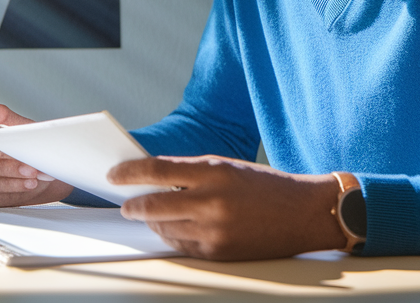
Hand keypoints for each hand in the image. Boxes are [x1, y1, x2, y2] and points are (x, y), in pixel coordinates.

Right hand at [0, 100, 73, 206]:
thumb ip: (3, 116)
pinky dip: (13, 190)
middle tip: (27, 164)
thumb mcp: (23, 128)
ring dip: (12, 178)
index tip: (4, 144)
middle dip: (6, 164)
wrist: (48, 172)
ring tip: (32, 175)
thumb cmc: (32, 147)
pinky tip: (27, 185)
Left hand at [108, 155, 344, 259]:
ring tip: (149, 215)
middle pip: (153, 204)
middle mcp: (211, 201)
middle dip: (133, 205)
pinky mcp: (219, 252)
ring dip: (152, 222)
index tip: (114, 174)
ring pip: (164, 228)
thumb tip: (153, 179)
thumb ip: (191, 173)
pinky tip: (171, 229)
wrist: (304, 213)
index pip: (156, 170)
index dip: (129, 172)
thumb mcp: (227, 167)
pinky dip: (171, 236)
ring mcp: (215, 230)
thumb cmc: (266, 186)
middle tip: (126, 204)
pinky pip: (182, 246)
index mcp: (213, 172)